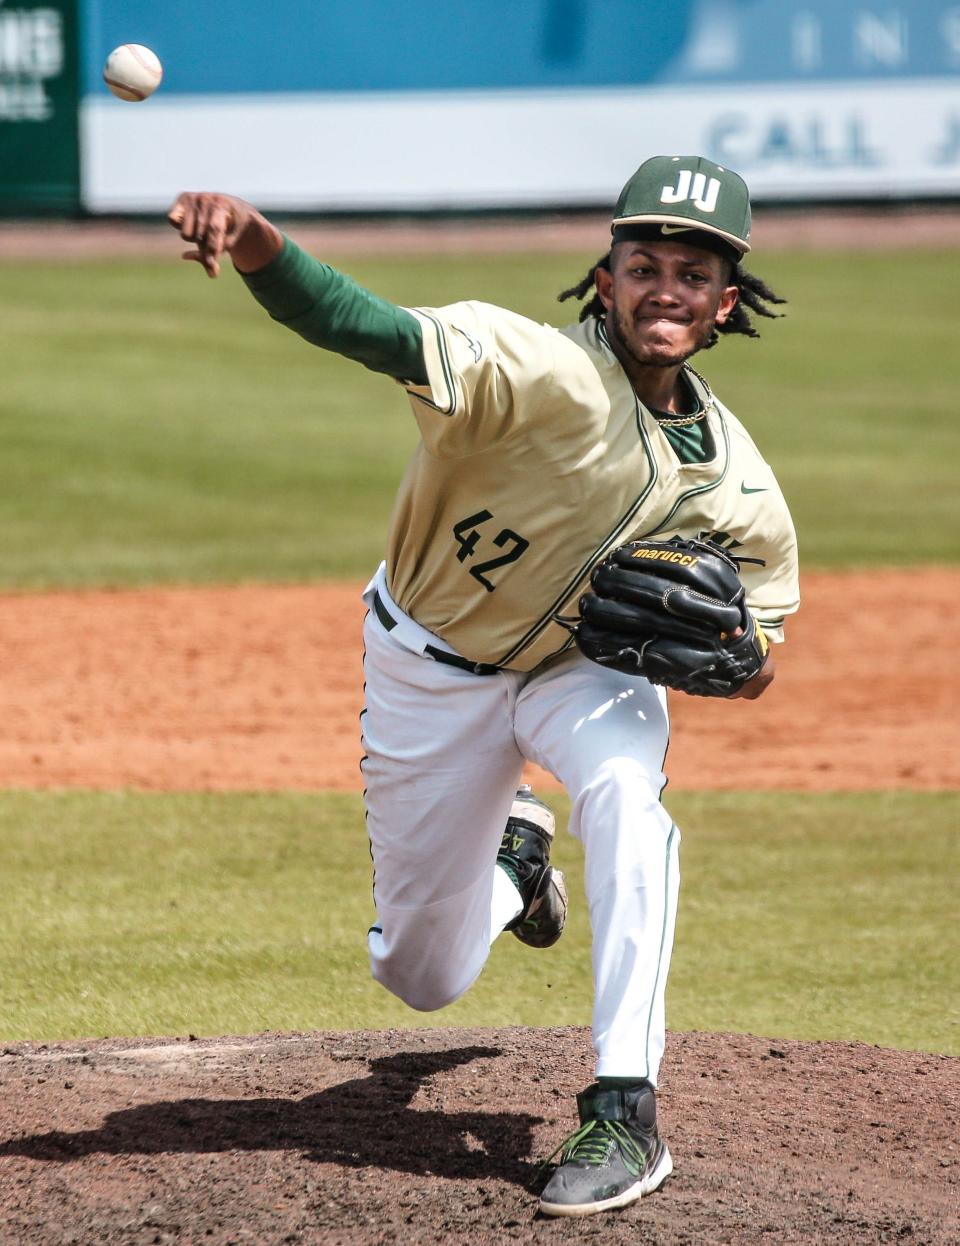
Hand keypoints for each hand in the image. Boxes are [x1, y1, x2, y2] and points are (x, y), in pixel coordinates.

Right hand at [166, 192, 281, 277]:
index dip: (212, 248)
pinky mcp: (182, 198)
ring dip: (193, 238)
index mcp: (223, 205)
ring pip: (185, 234)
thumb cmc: (230, 228)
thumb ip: (220, 256)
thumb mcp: (229, 242)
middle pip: (198, 237)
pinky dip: (178, 225)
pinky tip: (189, 222)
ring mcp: (194, 197)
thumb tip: (212, 275)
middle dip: (204, 247)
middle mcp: (207, 198)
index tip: (212, 265)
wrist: (230, 206)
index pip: (214, 229)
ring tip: (202, 230)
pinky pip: (172, 220)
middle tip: (212, 242)